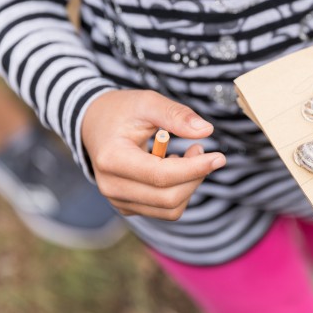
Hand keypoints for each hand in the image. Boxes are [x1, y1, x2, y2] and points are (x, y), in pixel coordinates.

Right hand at [82, 90, 225, 219]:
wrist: (94, 124)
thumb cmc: (121, 111)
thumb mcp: (147, 102)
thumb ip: (175, 114)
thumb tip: (206, 130)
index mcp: (112, 159)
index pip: (161, 176)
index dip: (195, 169)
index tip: (219, 157)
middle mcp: (111, 187)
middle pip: (169, 198)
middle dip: (195, 176)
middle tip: (198, 149)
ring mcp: (118, 200)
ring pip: (170, 209)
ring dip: (189, 185)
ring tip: (186, 156)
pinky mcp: (128, 206)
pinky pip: (165, 210)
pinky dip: (179, 191)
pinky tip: (173, 167)